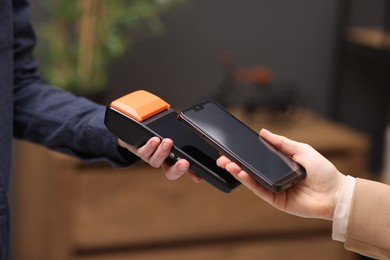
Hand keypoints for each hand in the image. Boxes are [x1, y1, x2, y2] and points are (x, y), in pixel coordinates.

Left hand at [118, 137, 201, 181]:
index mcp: (172, 159)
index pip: (184, 169)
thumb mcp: (171, 133)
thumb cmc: (155, 133)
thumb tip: (192, 126)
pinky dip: (150, 146)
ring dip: (163, 152)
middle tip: (184, 163)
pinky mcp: (140, 151)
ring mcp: (150, 157)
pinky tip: (155, 140)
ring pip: (156, 161)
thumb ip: (180, 133)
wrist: (134, 134)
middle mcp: (162, 161)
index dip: (192, 174)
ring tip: (168, 142)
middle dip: (177, 169)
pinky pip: (144, 152)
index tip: (198, 177)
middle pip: (170, 173)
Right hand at [216, 129, 345, 219]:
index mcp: (281, 163)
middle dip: (235, 163)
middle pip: (251, 169)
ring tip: (228, 164)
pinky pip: (259, 190)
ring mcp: (274, 188)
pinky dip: (249, 181)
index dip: (245, 153)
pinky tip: (241, 173)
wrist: (335, 193)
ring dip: (238, 171)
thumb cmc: (323, 171)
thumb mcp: (302, 150)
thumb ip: (282, 142)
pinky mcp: (276, 199)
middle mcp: (275, 176)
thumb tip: (264, 132)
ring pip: (252, 179)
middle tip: (222, 157)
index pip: (259, 157)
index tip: (233, 147)